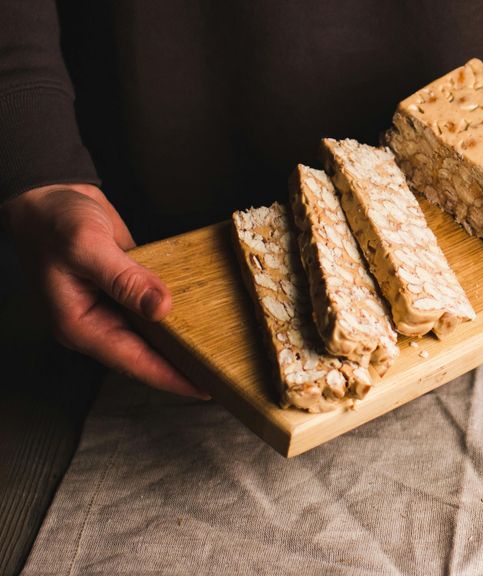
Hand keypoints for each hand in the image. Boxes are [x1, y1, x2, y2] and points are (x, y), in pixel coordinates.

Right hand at [1, 184, 207, 397]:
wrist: (49, 195)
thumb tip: (161, 309)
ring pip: (155, 335)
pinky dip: (179, 314)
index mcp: (80, 324)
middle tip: (227, 374)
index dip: (171, 377)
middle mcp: (98, 322)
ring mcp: (112, 308)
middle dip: (184, 366)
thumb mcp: (87, 246)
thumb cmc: (54, 221)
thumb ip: (124, 279)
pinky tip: (207, 315)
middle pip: (147, 355)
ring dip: (186, 341)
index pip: (133, 362)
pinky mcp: (126, 290)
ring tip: (224, 351)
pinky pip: (156, 310)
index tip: (207, 388)